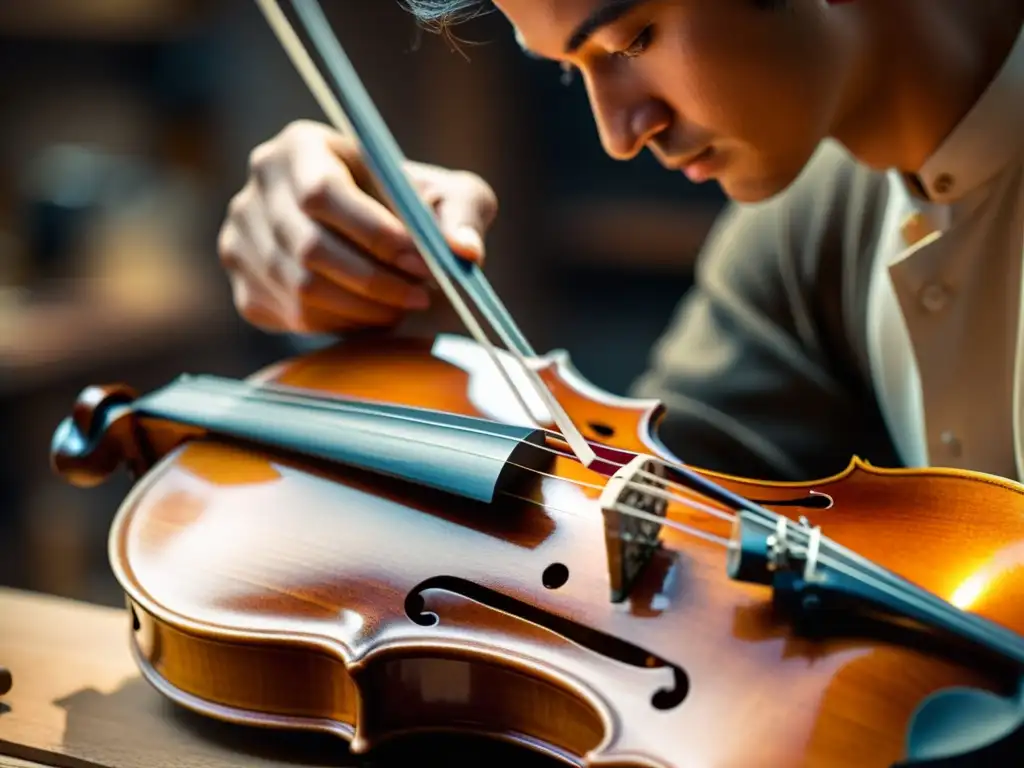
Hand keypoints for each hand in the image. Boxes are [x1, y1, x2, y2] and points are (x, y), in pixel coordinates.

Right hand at [217, 120, 497, 333]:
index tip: (422, 261)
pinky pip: (293, 317)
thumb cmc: (416, 209)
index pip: (323, 193)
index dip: (375, 234)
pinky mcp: (244, 286)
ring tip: (404, 304)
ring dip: (364, 308)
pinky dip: (342, 325)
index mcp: (301, 146)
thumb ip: (464, 215)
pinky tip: (375, 314)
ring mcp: (241, 238)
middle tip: (421, 295)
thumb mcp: (451, 196)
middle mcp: (259, 187)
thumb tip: (464, 250)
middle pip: (308, 247)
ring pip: (301, 288)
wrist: (380, 240)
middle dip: (375, 280)